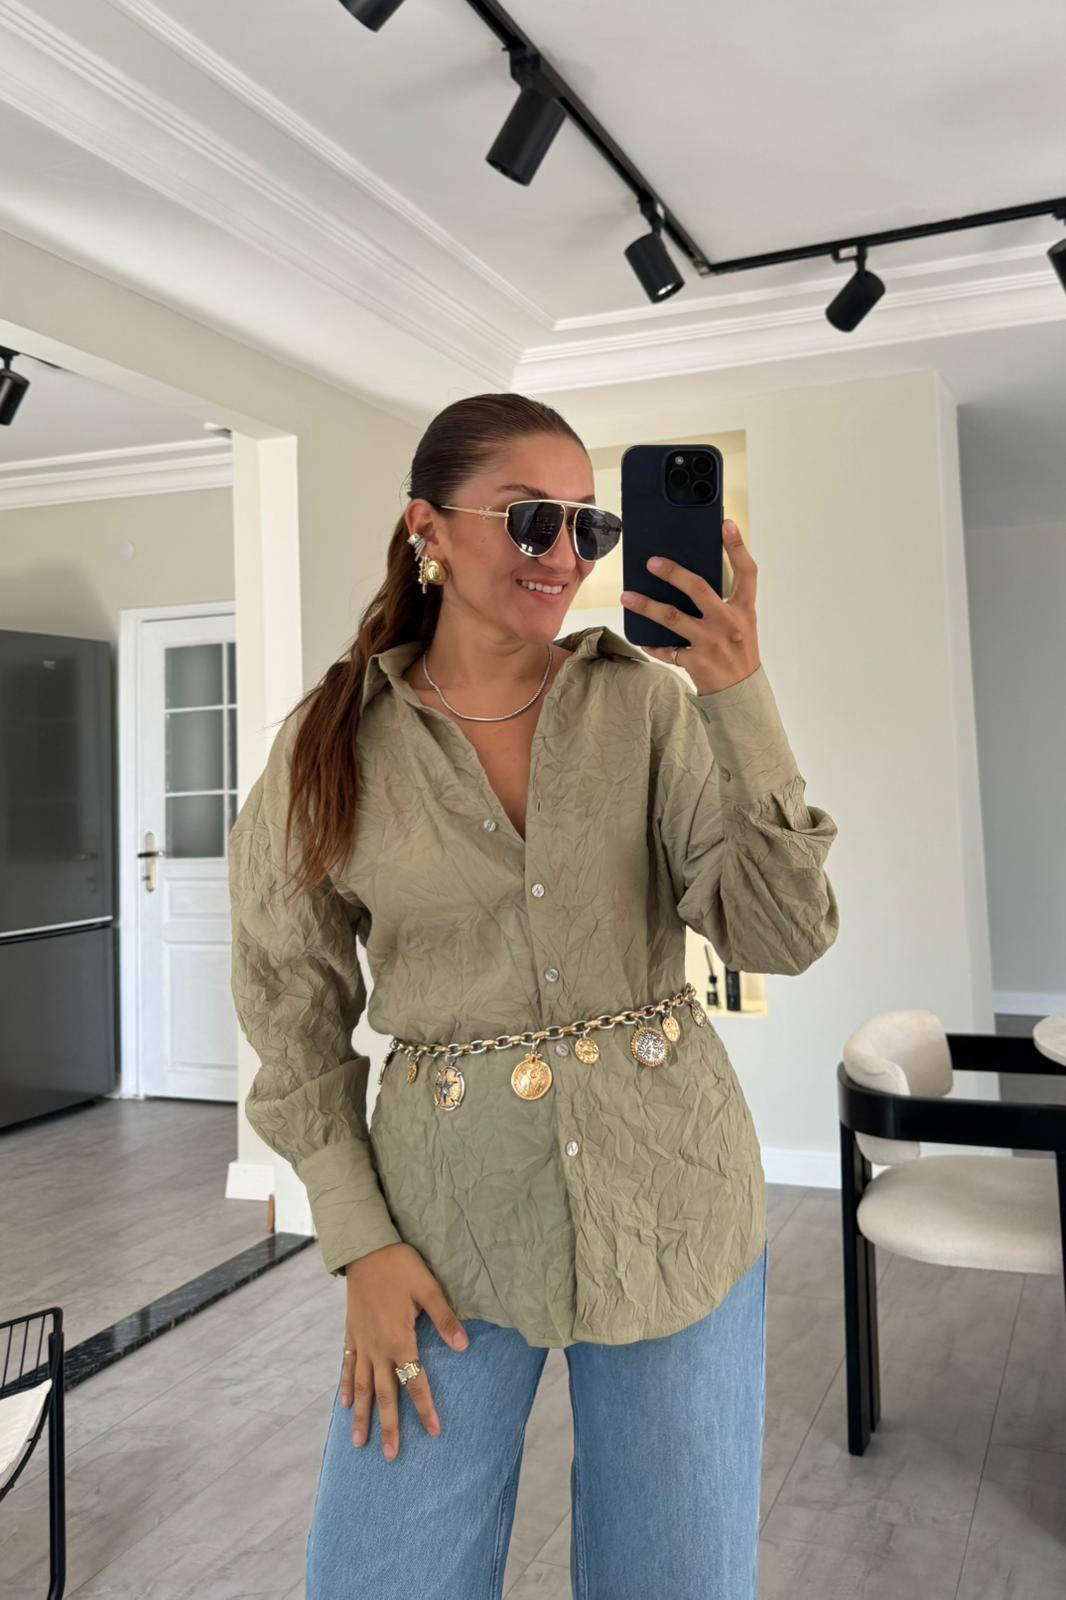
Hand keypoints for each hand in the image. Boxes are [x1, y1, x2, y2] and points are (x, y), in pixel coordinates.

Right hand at [340, 1241, 468, 1459]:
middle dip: (389, 1426)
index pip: (415, 1381)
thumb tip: (464, 1346)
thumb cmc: (401, 1266)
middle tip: (391, 1456)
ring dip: (362, 1416)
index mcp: (399, 1339)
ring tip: (359, 1444)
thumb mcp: (428, 1288)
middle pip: (384, 1394)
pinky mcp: (351, 1334)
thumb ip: (445, 1319)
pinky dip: (346, 1387)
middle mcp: (378, 1348)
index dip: (425, 1408)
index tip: (433, 1432)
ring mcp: (362, 1343)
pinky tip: (345, 1406)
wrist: (366, 1249)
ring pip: (361, 1387)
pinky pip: (347, 1366)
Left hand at [620, 519, 760, 693]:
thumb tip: (686, 581)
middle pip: (698, 588)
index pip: (746, 572)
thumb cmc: (737, 653)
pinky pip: (666, 649)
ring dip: (646, 606)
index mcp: (744, 610)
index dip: (737, 546)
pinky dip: (652, 644)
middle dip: (672, 572)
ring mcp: (711, 642)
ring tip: (626, 597)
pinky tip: (641, 638)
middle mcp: (729, 623)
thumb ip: (723, 603)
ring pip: (672, 617)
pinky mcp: (696, 662)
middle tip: (651, 562)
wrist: (741, 694)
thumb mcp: (741, 625)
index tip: (726, 523)